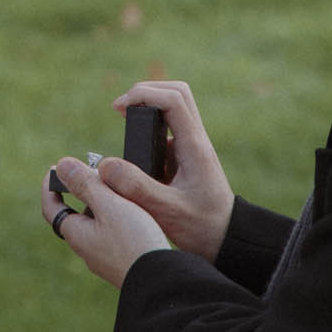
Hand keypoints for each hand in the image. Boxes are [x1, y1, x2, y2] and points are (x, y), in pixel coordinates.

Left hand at [43, 153, 170, 289]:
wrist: (161, 282)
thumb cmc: (134, 241)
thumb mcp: (109, 205)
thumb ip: (86, 184)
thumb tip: (62, 166)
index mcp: (76, 234)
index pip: (52, 208)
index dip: (50, 186)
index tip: (57, 168)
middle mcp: (87, 249)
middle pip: (77, 214)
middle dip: (85, 191)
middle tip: (100, 172)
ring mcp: (105, 259)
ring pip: (99, 224)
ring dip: (105, 204)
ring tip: (124, 188)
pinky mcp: (123, 263)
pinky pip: (115, 235)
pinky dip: (120, 217)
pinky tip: (138, 212)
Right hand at [97, 80, 235, 262]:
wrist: (226, 239)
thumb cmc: (201, 227)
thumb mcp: (166, 210)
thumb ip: (136, 187)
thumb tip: (106, 165)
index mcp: (195, 146)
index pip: (172, 99)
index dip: (143, 95)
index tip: (118, 109)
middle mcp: (196, 140)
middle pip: (176, 92)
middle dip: (145, 92)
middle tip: (121, 109)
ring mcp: (193, 146)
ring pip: (174, 107)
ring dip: (148, 106)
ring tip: (125, 121)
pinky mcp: (186, 155)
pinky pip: (169, 127)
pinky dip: (149, 126)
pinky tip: (135, 147)